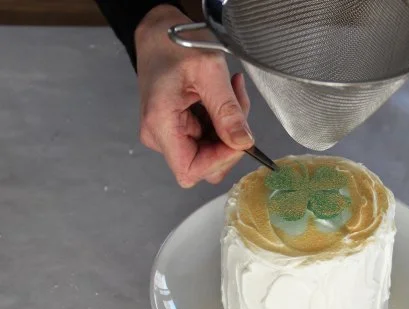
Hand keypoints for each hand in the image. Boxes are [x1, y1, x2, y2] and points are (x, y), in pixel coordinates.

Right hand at [135, 5, 252, 186]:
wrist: (159, 32)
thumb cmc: (175, 43)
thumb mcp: (209, 71)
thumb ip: (227, 110)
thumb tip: (243, 142)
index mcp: (161, 125)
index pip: (191, 170)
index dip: (220, 160)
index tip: (239, 136)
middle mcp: (160, 136)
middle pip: (205, 165)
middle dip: (230, 141)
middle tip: (239, 105)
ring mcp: (169, 134)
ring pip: (211, 152)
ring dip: (230, 128)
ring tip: (231, 93)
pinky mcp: (179, 129)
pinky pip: (209, 139)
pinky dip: (224, 121)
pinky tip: (224, 97)